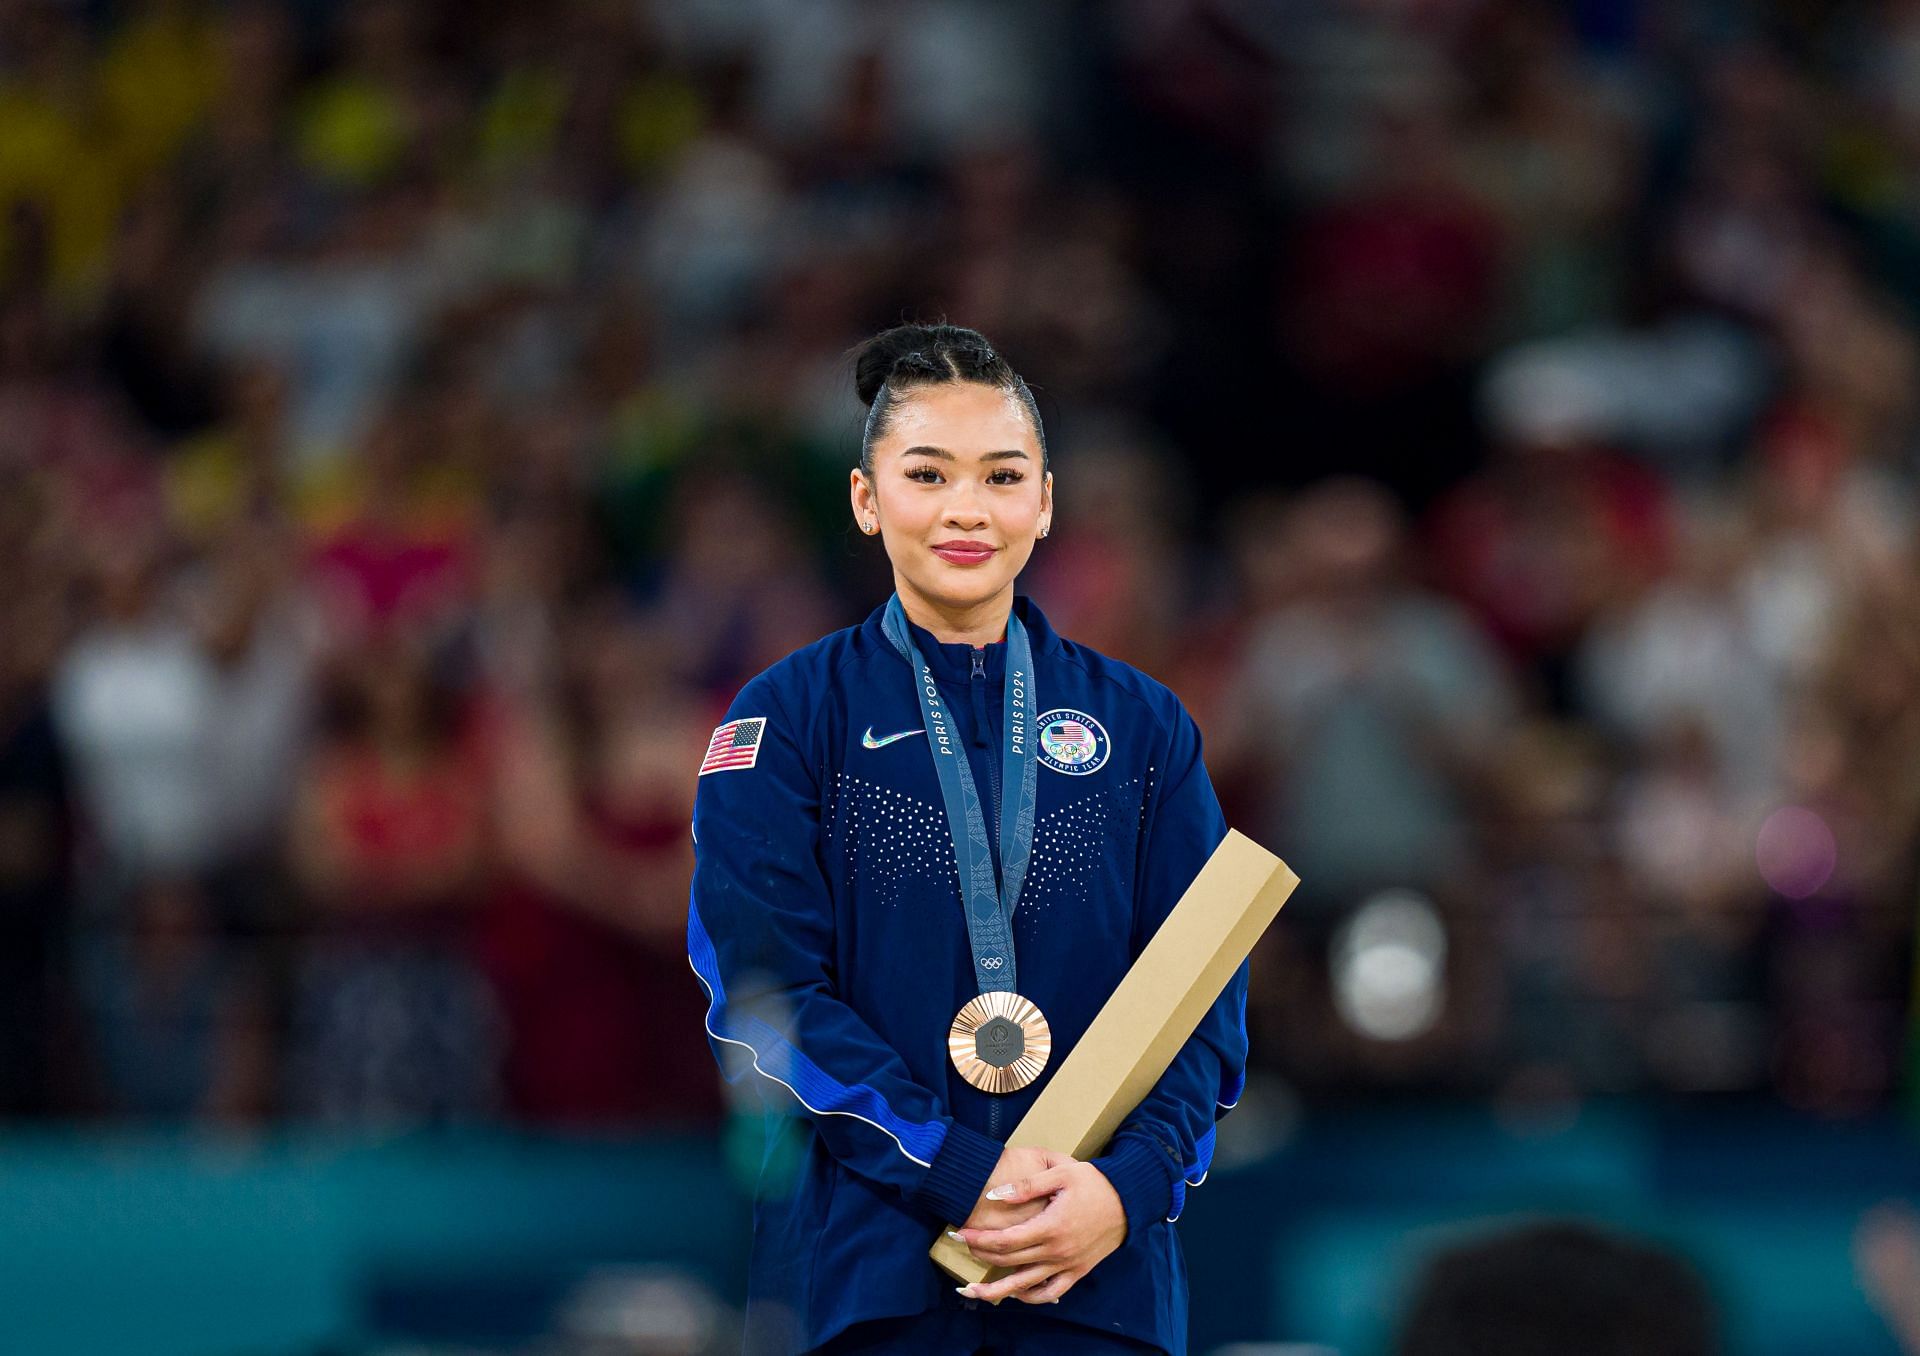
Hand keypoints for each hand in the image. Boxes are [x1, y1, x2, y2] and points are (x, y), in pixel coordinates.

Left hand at [949, 1152, 1126, 1304]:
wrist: (1129, 1200)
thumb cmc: (1094, 1183)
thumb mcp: (1060, 1174)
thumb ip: (1026, 1186)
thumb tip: (994, 1195)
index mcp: (1051, 1227)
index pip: (1006, 1240)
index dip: (979, 1239)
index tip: (960, 1233)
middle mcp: (1057, 1252)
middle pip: (1010, 1262)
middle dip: (981, 1256)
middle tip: (961, 1247)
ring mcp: (1067, 1265)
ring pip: (1025, 1287)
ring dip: (995, 1291)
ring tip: (970, 1292)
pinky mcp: (1077, 1272)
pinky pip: (1050, 1292)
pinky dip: (1030, 1297)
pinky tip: (1015, 1294)